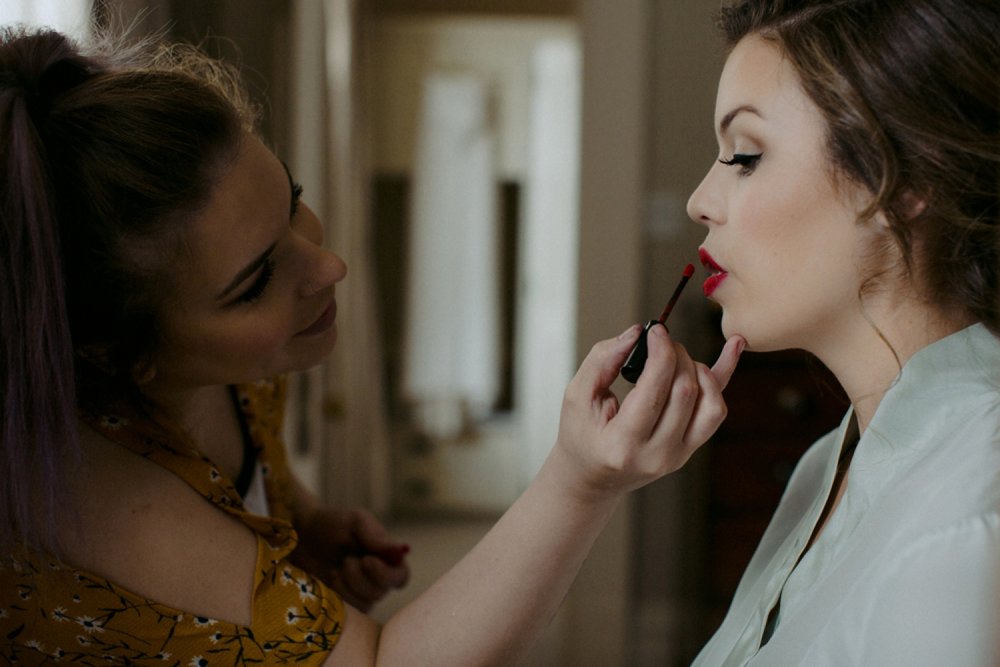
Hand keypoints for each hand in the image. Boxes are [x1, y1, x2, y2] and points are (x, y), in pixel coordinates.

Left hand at [291, 505, 410, 611]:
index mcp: (386, 556)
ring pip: (365, 602)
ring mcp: (362, 592)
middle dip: (360, 577)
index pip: (401, 576)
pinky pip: (351, 611)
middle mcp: (378, 577)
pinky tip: (332, 579)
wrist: (301, 537)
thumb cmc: (332, 524)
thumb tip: (402, 551)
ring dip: (348, 585)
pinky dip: (340, 595)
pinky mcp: (346, 603)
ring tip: (337, 569)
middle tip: (346, 561)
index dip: (387, 574)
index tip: (366, 560)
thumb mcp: (355, 521)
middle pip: (382, 591)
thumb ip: (376, 536)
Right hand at [551, 323, 743, 501]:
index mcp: (623, 444)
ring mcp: (678, 455)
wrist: (592, 477)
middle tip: (661, 341)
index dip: (661, 353)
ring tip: (677, 358)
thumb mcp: (577, 396)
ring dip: (698, 368)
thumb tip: (636, 333)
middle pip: (686, 392)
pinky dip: (723, 377)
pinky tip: (734, 348)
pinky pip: (716, 411)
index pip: (654, 391)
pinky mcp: (690, 449)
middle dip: (677, 355)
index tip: (656, 331)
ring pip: (711, 403)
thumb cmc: (581, 435)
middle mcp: (656, 454)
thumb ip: (602, 360)